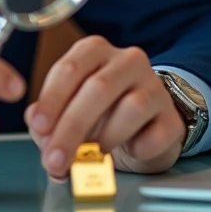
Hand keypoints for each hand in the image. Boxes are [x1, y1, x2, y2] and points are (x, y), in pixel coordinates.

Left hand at [24, 36, 185, 180]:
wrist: (144, 128)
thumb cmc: (100, 115)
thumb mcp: (67, 110)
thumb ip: (48, 118)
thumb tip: (38, 127)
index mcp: (94, 51)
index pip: (70, 68)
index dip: (52, 100)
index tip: (40, 127)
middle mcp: (127, 60)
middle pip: (98, 88)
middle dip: (72, 128)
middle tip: (56, 160)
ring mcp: (154, 86)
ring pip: (131, 107)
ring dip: (105, 138)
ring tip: (93, 155)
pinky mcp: (171, 116)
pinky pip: (156, 134)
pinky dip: (138, 149)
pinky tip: (129, 151)